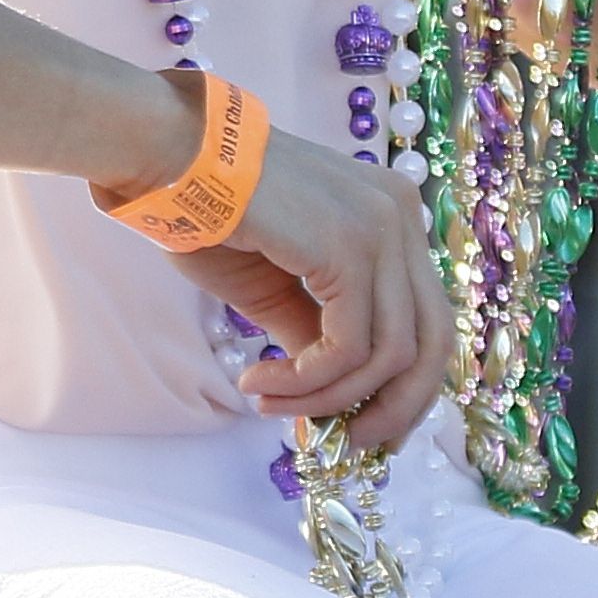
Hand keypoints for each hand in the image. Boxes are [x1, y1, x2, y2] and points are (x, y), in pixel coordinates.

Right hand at [135, 113, 445, 449]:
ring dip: (325, 395)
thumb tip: (336, 400)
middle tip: (344, 440)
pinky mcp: (348, 246)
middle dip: (392, 408)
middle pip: (432, 342)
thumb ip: (317, 333)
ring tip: (268, 402)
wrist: (165, 156)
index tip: (364, 427)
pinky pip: (349, 345)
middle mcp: (400, 216)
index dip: (406, 387)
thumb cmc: (206, 213)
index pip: (428, 319)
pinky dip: (308, 380)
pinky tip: (263, 382)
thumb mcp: (275, 288)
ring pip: (388, 354)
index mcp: (391, 217)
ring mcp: (380, 227)